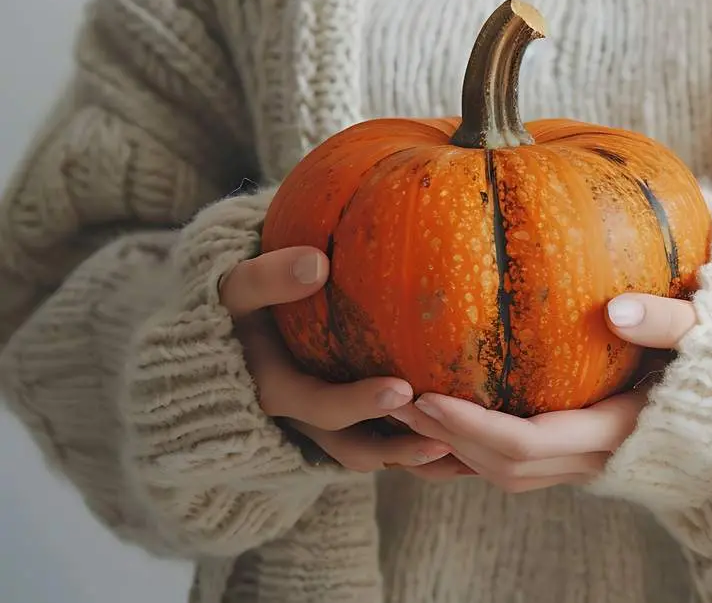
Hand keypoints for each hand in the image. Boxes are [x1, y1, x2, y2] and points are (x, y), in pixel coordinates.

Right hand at [221, 246, 450, 472]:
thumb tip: (316, 264)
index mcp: (276, 390)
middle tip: (448, 439)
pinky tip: (464, 448)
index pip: (317, 405)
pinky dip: (417, 451)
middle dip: (400, 446)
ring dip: (415, 461)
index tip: (402, 390)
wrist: (228, 334)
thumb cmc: (239, 302)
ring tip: (468, 460)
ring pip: (372, 458)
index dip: (358, 403)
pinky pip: (381, 450)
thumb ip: (269, 278)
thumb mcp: (238, 288)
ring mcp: (322, 429)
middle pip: (353, 448)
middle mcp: (300, 421)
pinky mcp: (342, 428)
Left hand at [389, 293, 696, 491]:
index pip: (527, 443)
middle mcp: (606, 458)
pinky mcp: (596, 449)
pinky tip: (457, 415)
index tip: (425, 394)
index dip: (470, 427)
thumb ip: (671, 321)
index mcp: (623, 432)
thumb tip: (616, 308)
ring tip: (411, 414)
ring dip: (460, 453)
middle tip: (399, 398)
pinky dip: (485, 449)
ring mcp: (600, 460)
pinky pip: (530, 461)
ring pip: (515, 473)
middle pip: (508, 469)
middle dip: (449, 441)